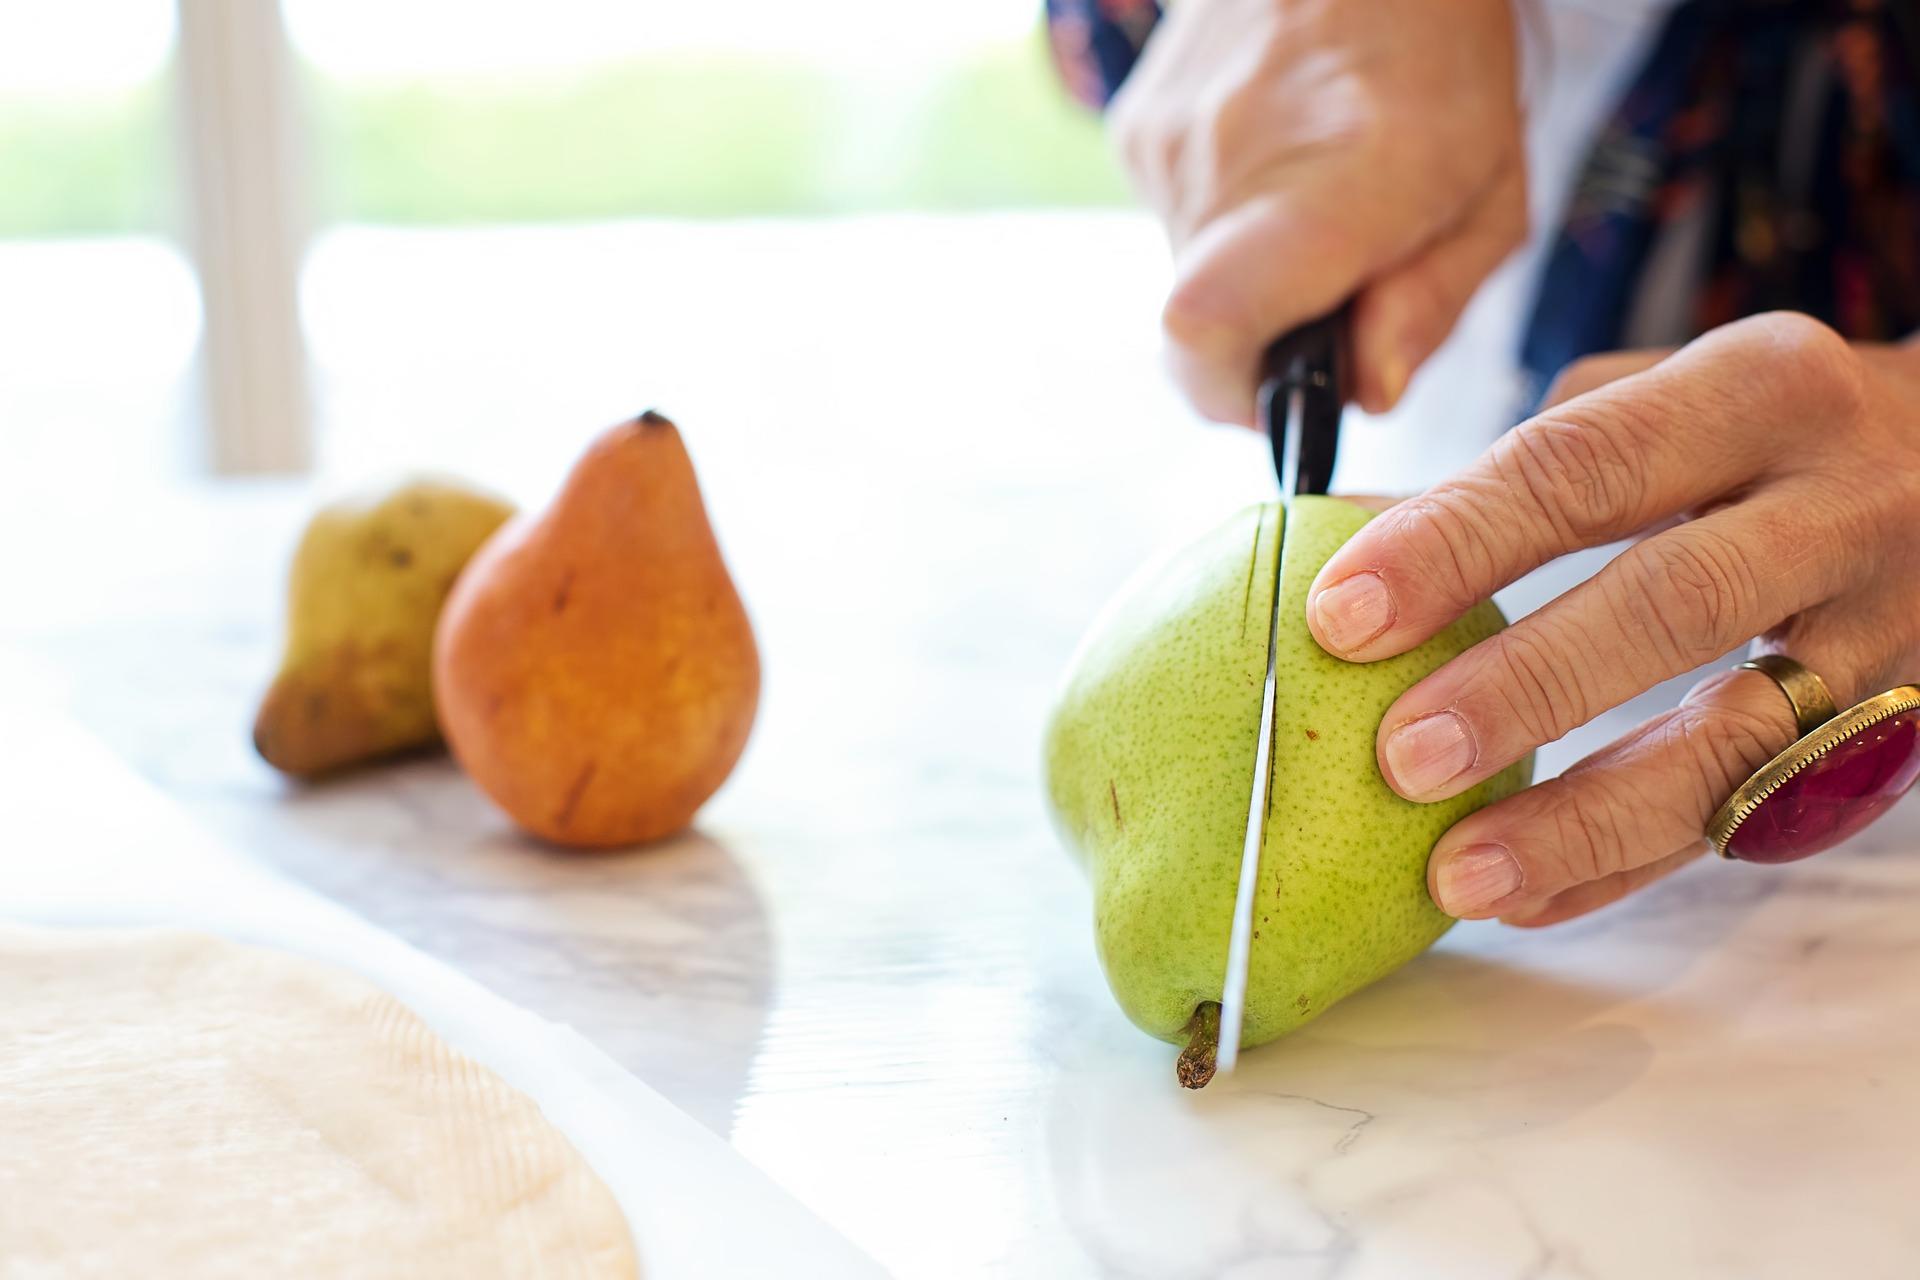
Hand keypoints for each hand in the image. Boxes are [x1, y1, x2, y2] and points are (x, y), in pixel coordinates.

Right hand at [1109, 0, 1524, 422]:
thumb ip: (1429, 309)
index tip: (1289, 395)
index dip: (1235, 395)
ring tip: (1312, 197)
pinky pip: (1173, 221)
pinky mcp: (1135, 129)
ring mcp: (1165, 144)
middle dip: (1268, 335)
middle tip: (1337, 280)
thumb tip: (1365, 392)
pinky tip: (1276, 157)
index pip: (1205, 333)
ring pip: (1187, 275)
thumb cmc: (1443, 52)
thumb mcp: (1489, 194)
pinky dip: (1224, 220)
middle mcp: (1229, 165)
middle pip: (1204, 328)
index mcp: (1336, 186)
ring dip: (1248, 271)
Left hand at [1302, 312, 1919, 924]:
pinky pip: (1757, 818)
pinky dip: (1635, 866)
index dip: (1455, 543)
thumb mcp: (1662, 402)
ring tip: (1457, 872)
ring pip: (1738, 739)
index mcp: (1754, 390)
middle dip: (1526, 688)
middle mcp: (1837, 501)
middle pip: (1672, 601)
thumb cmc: (1766, 435)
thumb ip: (1517, 471)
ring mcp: (1884, 626)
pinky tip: (1531, 896)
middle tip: (1399, 755)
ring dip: (1586, 817)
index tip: (1341, 615)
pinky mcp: (1894, 731)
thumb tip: (1336, 535)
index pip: (1582, 465)